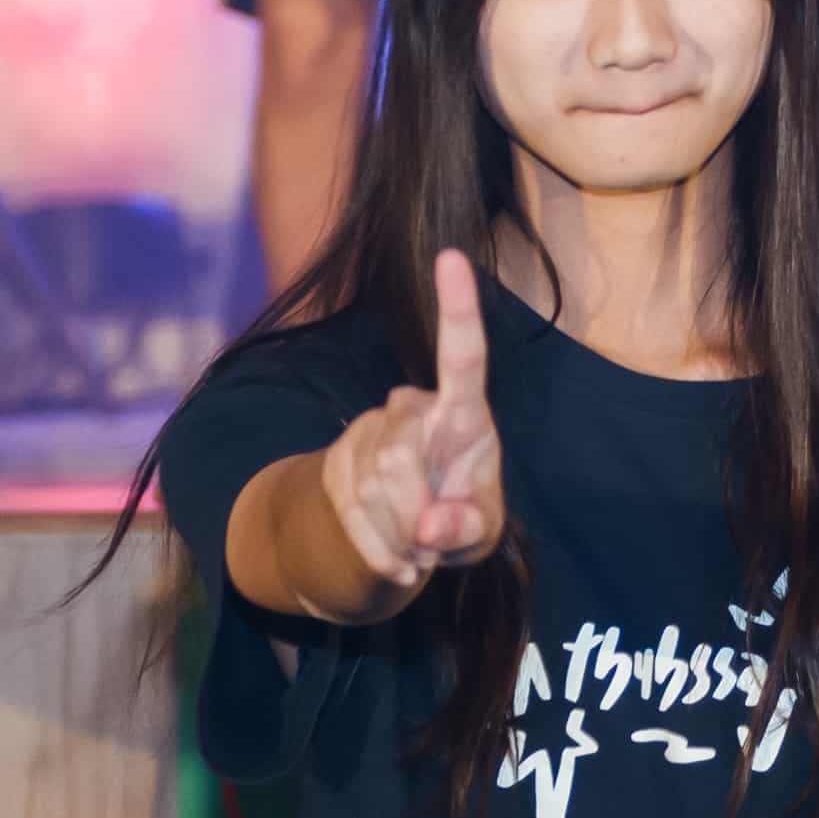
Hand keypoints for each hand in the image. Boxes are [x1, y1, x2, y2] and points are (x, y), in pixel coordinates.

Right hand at [317, 253, 507, 596]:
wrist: (406, 536)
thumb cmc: (460, 516)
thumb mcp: (481, 530)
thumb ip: (465, 527)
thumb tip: (429, 528)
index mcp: (463, 413)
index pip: (464, 358)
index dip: (458, 309)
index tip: (450, 257)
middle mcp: (412, 409)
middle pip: (398, 460)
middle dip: (413, 517)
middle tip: (430, 545)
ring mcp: (370, 431)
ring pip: (369, 490)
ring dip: (397, 538)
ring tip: (416, 546)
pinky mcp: (337, 458)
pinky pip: (348, 511)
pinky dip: (376, 551)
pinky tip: (395, 560)